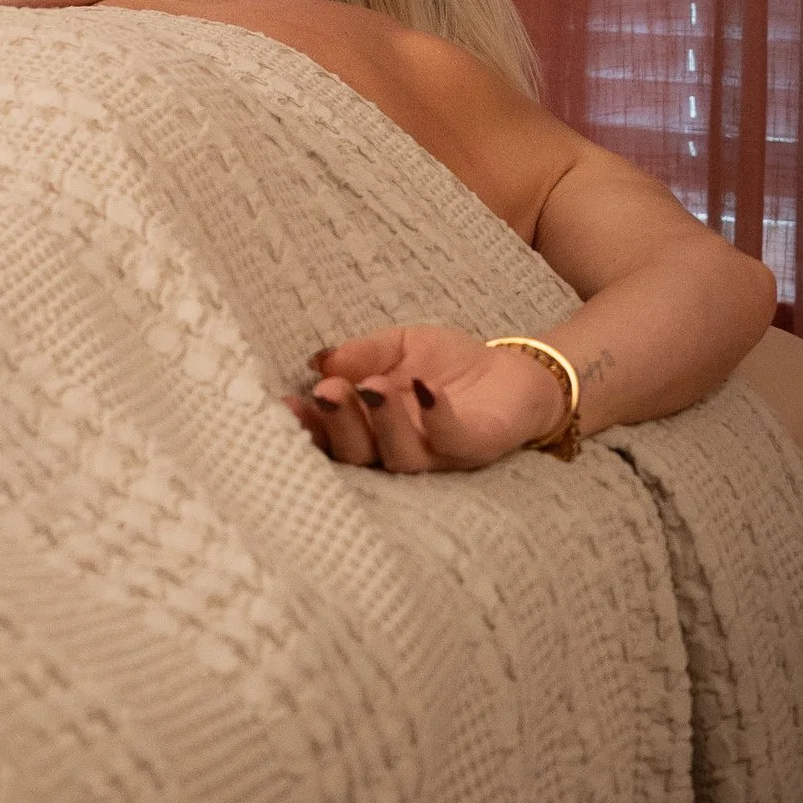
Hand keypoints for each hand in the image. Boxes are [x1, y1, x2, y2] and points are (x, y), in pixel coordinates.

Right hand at [288, 323, 569, 473]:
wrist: (515, 371)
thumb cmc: (448, 365)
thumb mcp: (398, 345)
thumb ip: (362, 352)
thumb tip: (319, 362)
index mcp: (372, 429)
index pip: (333, 437)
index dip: (309, 424)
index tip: (287, 402)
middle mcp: (399, 450)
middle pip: (360, 455)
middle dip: (339, 426)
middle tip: (328, 393)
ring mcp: (438, 455)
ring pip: (402, 457)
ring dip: (383, 423)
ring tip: (372, 386)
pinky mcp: (477, 447)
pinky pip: (453, 440)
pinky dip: (436, 417)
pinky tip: (423, 388)